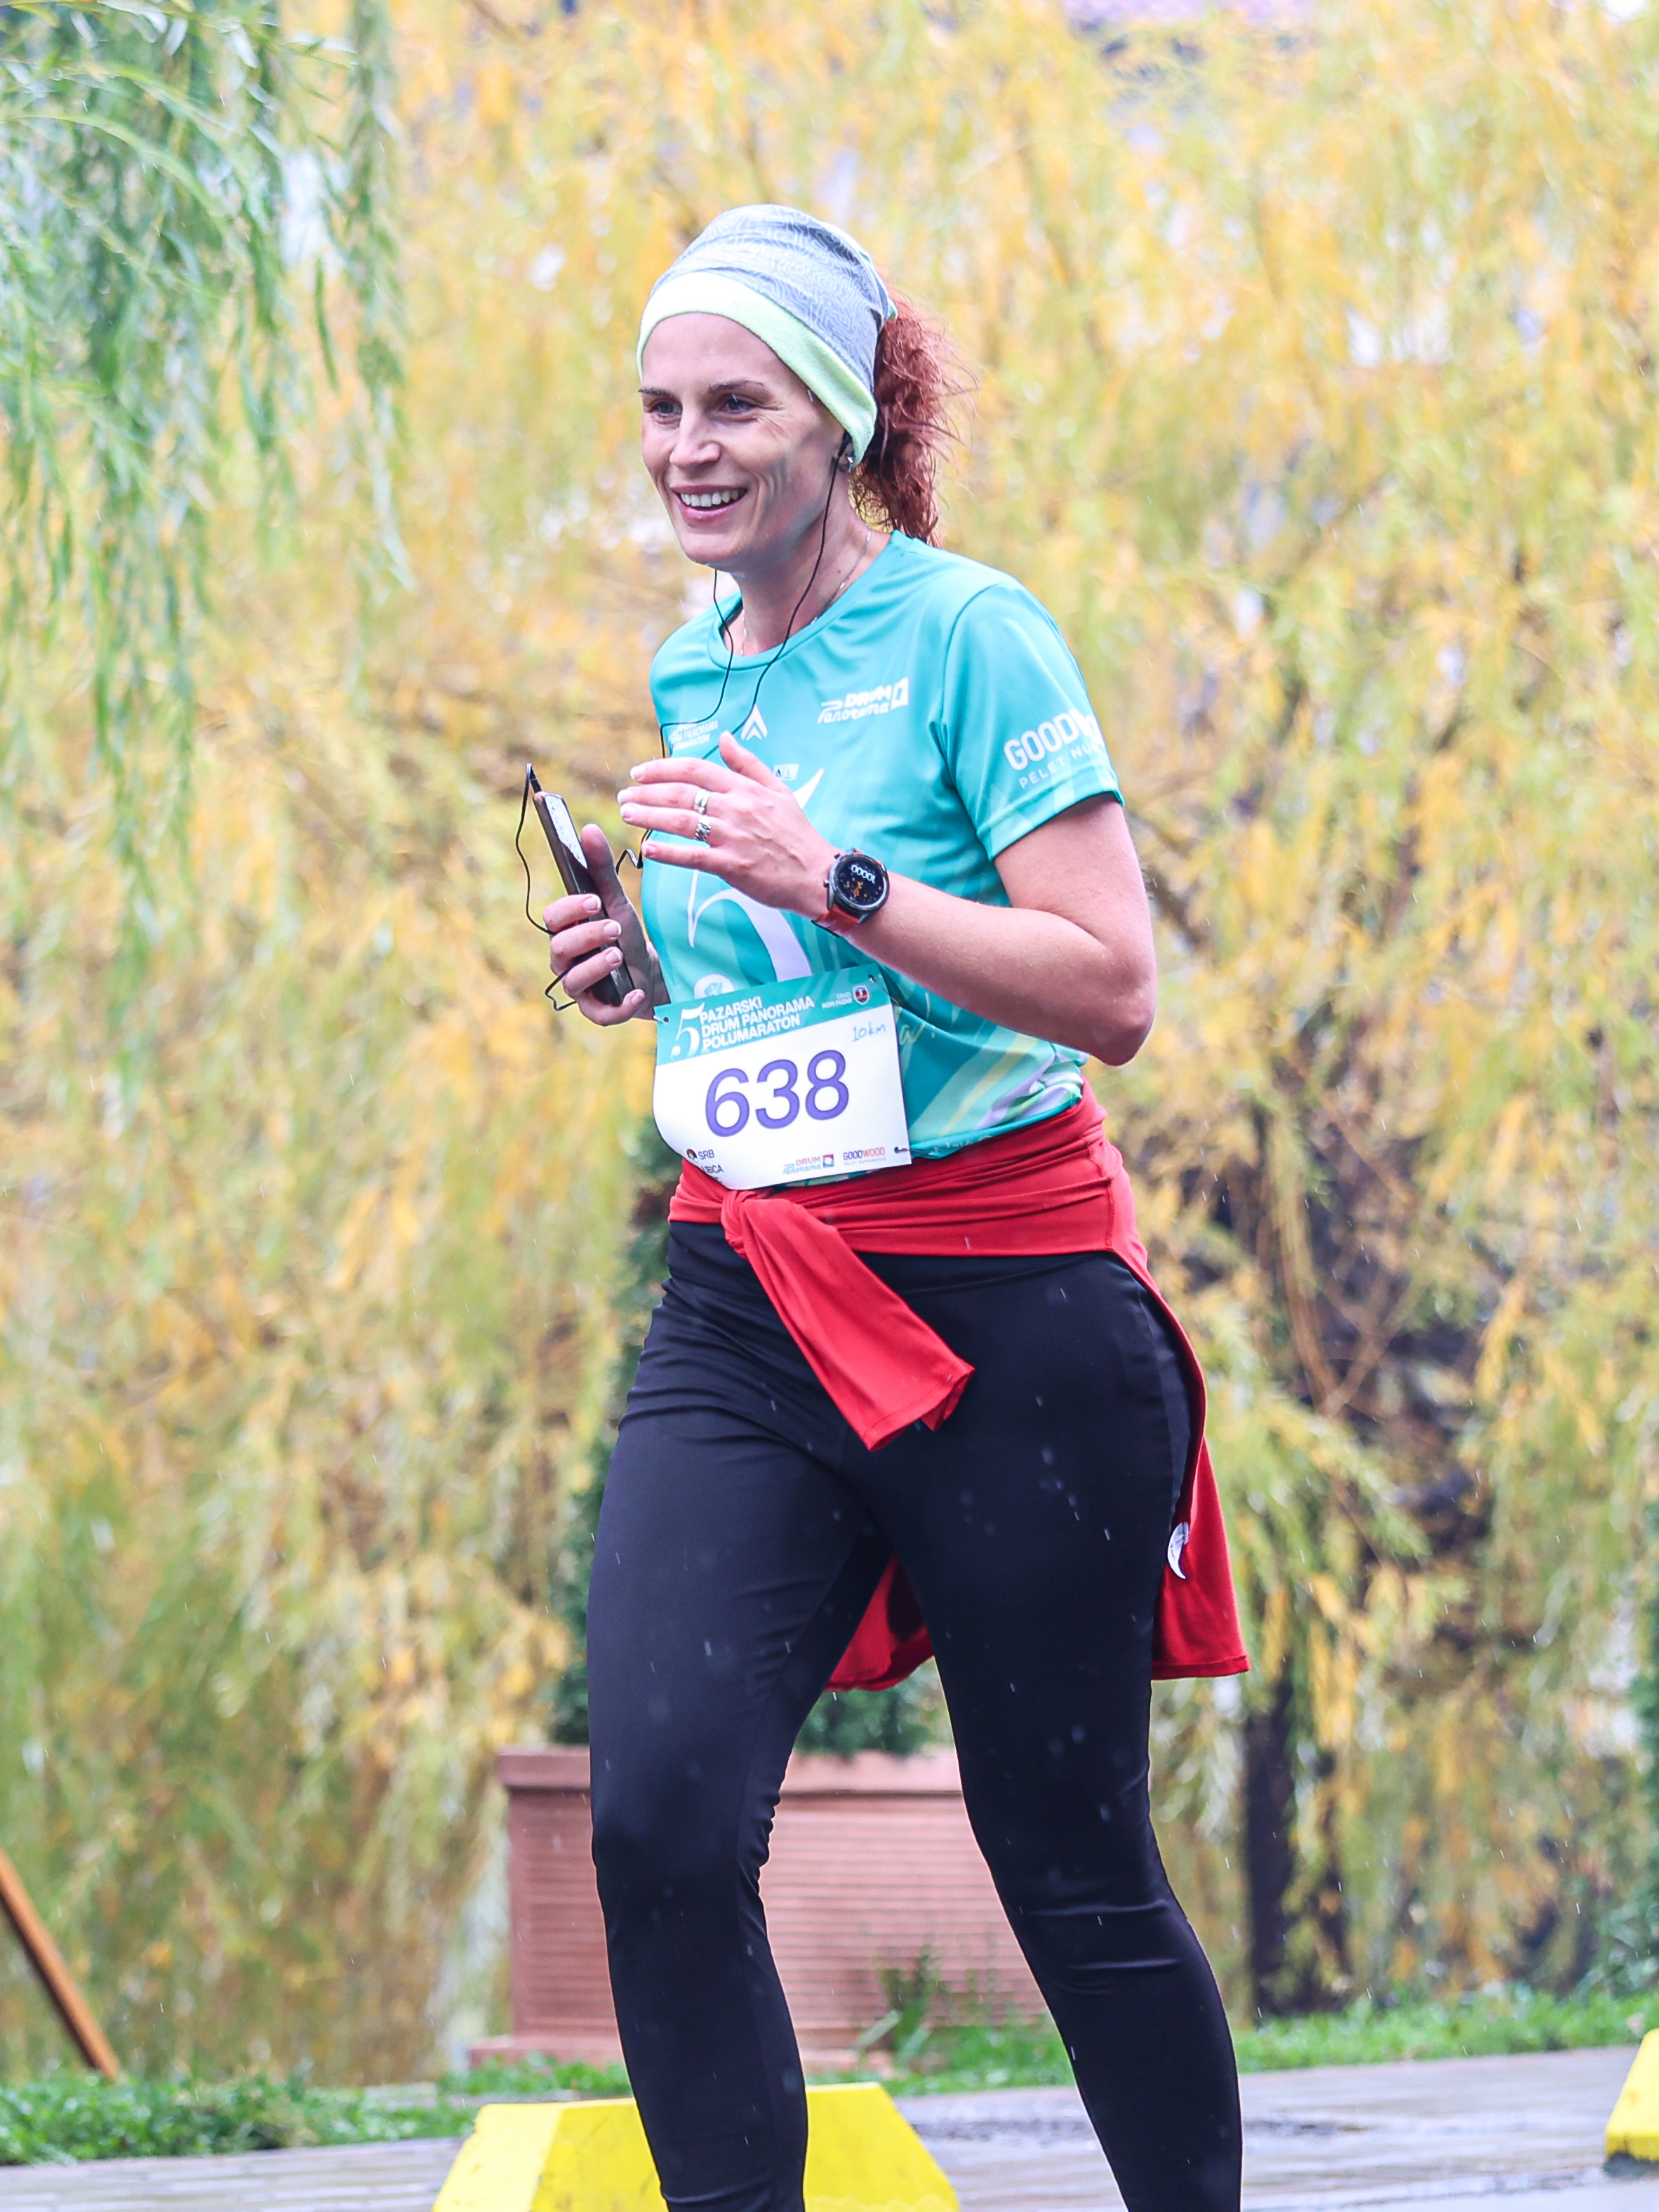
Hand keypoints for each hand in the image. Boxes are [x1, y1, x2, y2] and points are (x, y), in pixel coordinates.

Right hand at [543, 824, 657, 1023]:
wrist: (649, 972)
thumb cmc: (624, 935)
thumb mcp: (616, 901)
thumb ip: (601, 869)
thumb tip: (589, 828)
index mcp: (565, 931)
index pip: (552, 918)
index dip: (570, 910)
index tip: (594, 900)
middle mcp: (565, 960)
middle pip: (559, 948)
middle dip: (586, 936)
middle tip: (614, 927)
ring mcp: (578, 988)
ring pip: (572, 981)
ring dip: (596, 966)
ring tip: (619, 956)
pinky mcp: (596, 1011)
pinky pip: (599, 1014)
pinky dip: (617, 1006)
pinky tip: (636, 991)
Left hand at [618, 735, 835, 914]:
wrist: (817, 874)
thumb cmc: (797, 834)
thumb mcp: (778, 790)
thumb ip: (749, 764)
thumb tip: (726, 737)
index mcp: (744, 788)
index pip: (694, 769)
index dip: (662, 768)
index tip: (639, 773)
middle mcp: (735, 808)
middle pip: (681, 793)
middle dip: (646, 793)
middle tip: (624, 796)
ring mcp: (732, 837)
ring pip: (681, 821)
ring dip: (649, 816)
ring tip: (627, 814)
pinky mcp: (732, 866)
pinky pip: (692, 857)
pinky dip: (667, 853)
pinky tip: (648, 850)